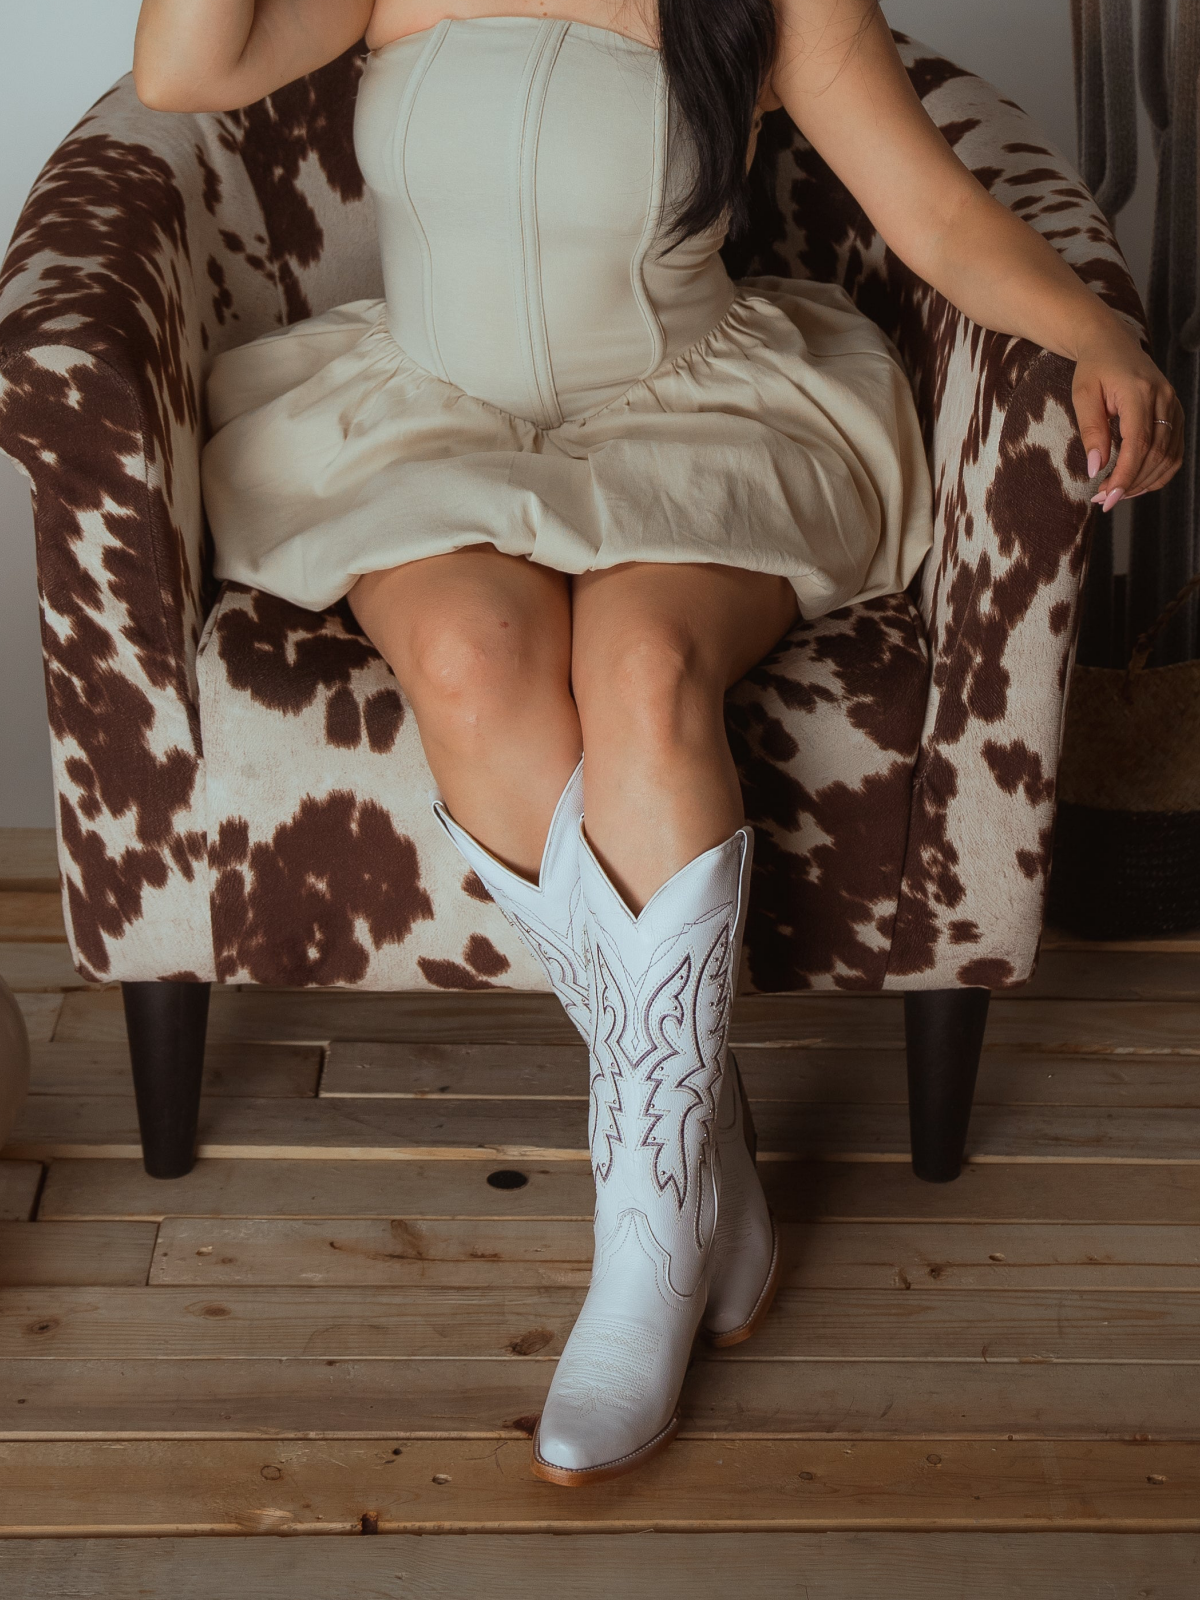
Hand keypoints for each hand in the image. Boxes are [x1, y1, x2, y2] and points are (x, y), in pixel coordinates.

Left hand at [1072, 332, 1184, 511]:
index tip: (1107, 498)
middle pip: (1156, 454)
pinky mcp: (1177, 414)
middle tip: (1103, 500)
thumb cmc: (1094, 368)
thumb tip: (1096, 469)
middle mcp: (1164, 399)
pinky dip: (1158, 473)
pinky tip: (1136, 482)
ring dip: (1143, 482)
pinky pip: (1175, 452)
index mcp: (1140, 392)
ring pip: (1169, 457)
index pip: (1139, 444)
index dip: (1125, 476)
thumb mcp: (1083, 396)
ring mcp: (1174, 406)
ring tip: (1115, 494)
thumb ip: (1091, 431)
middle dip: (1130, 483)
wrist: (1113, 343)